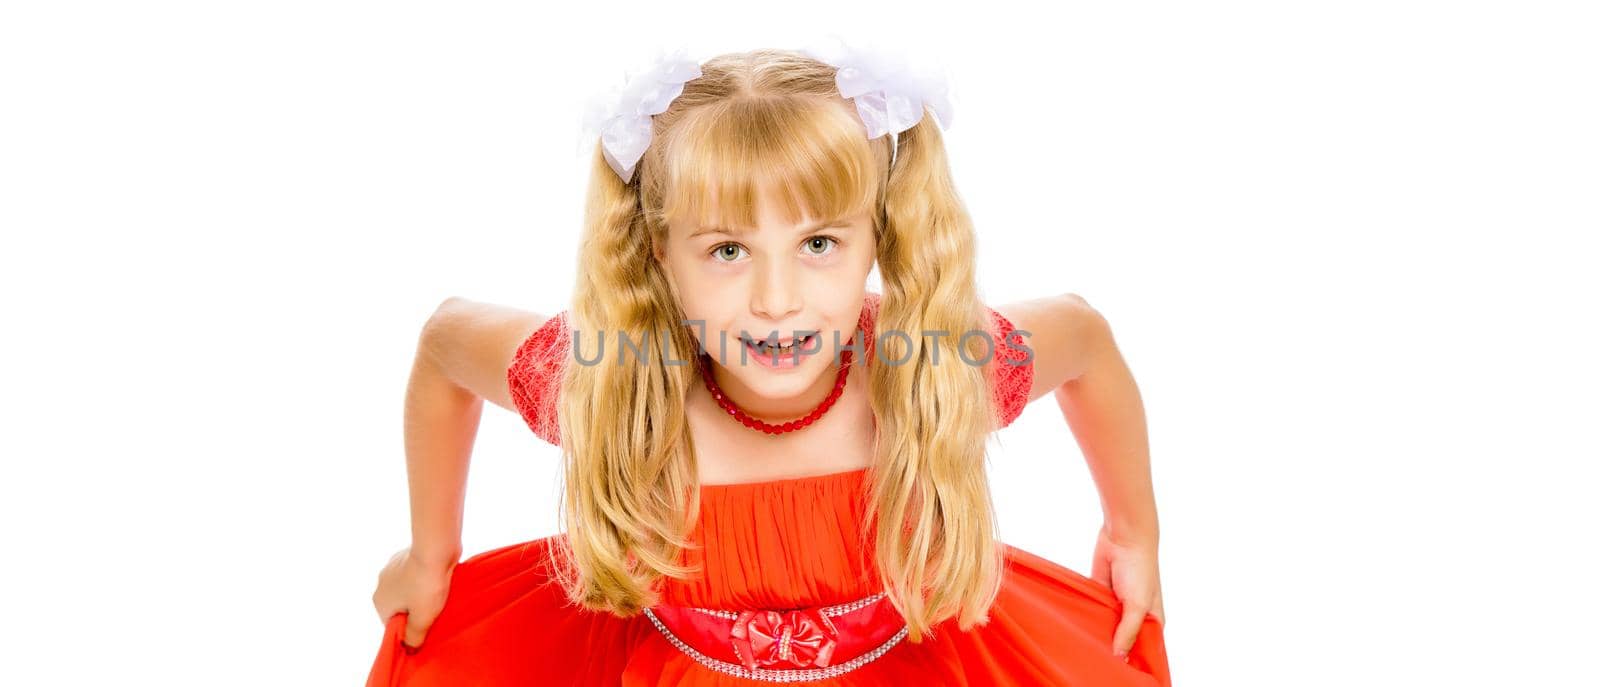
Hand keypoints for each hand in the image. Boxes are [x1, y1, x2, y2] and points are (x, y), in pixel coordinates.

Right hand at [371, 546, 456, 651]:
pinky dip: (423, 578)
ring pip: (407, 589)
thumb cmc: (427, 586)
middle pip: (400, 606)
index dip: (410, 628)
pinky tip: (437, 578)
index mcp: (379, 602)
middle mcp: (380, 585)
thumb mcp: (423, 619)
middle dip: (416, 610)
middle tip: (435, 610)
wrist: (435, 549)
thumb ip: (414, 637)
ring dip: (420, 593)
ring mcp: (391, 568)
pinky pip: (413, 574)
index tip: (426, 625)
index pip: (393, 624)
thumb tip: (410, 648)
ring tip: (438, 593)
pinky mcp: (404, 556)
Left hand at [1091, 522, 1164, 660]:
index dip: (1136, 661)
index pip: (1145, 648)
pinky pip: (1094, 614)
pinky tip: (1078, 632)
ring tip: (1088, 651)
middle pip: (1124, 640)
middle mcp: (1135, 616)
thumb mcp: (1137, 605)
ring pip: (1107, 629)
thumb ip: (1128, 631)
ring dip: (1099, 636)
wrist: (1122, 538)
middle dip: (1115, 651)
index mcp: (1151, 621)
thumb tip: (1118, 657)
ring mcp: (1117, 607)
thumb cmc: (1139, 570)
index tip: (1124, 674)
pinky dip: (1088, 620)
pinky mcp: (1101, 596)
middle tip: (1101, 665)